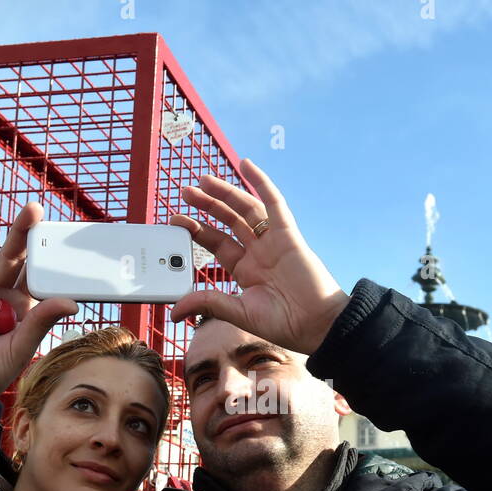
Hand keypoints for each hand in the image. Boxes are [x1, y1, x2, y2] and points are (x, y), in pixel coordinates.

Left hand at [168, 158, 348, 354]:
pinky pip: (274, 204)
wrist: (317, 325)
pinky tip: (246, 165)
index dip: (197, 229)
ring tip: (203, 180)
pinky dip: (261, 183)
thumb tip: (174, 311)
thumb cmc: (284, 323)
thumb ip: (208, 303)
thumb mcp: (238, 312)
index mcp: (246, 270)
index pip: (217, 242)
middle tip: (185, 192)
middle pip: (228, 220)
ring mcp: (273, 241)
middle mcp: (259, 252)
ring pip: (246, 209)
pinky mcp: (289, 234)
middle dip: (207, 205)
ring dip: (226, 192)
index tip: (176, 220)